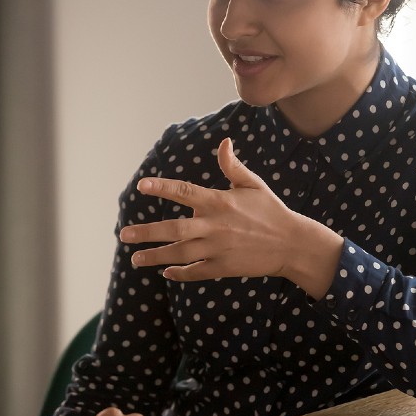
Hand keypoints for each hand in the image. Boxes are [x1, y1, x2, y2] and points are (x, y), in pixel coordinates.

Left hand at [119, 137, 342, 297]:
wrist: (292, 244)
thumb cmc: (271, 210)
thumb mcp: (252, 184)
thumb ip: (232, 165)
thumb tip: (224, 142)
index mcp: (219, 202)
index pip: (184, 192)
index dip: (162, 188)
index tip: (141, 186)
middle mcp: (214, 226)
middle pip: (174, 229)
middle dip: (147, 232)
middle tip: (124, 234)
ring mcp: (218, 249)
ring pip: (180, 254)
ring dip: (155, 256)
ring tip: (135, 258)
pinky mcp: (223, 268)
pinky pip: (195, 272)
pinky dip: (179, 273)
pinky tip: (165, 272)